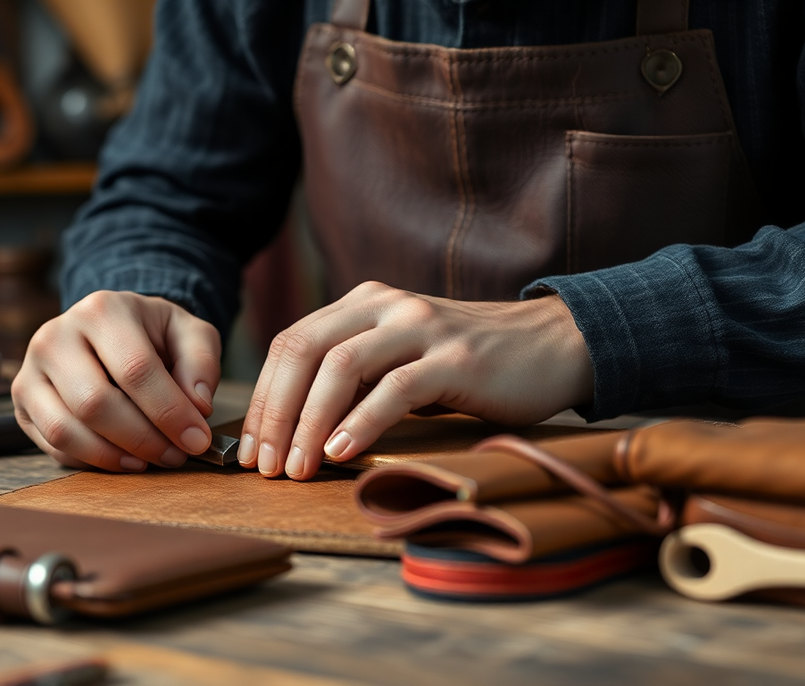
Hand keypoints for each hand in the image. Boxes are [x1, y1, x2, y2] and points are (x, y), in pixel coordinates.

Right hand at [12, 291, 220, 471]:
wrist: (109, 330)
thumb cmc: (152, 335)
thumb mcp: (189, 333)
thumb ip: (201, 363)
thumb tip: (198, 406)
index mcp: (102, 311)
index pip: (135, 369)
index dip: (169, 411)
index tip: (196, 439)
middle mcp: (56, 336)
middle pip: (95, 403)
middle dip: (142, 439)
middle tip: (175, 455)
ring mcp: (31, 370)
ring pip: (65, 430)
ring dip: (114, 457)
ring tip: (150, 461)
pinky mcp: (22, 403)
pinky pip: (53, 446)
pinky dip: (91, 461)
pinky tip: (123, 458)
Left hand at [236, 281, 593, 479]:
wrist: (554, 345)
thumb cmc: (471, 365)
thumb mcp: (403, 359)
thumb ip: (357, 377)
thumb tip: (295, 429)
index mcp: (364, 304)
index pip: (291, 343)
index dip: (263, 397)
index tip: (250, 450)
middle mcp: (386, 306)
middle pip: (305, 351)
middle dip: (274, 412)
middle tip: (263, 466)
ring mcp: (422, 327)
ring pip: (342, 366)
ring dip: (309, 422)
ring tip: (296, 469)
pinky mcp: (456, 358)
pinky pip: (395, 388)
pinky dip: (361, 422)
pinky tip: (340, 453)